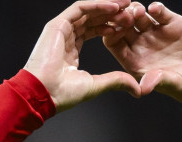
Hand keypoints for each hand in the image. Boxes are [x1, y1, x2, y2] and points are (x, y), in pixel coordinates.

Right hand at [24, 0, 141, 111]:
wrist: (44, 94)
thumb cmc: (62, 94)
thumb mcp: (96, 85)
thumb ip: (116, 81)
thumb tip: (137, 89)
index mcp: (71, 51)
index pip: (94, 31)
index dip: (112, 27)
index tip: (129, 25)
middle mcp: (66, 38)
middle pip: (93, 19)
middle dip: (113, 14)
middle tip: (132, 13)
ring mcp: (61, 30)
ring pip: (88, 11)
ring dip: (108, 7)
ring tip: (126, 6)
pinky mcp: (57, 25)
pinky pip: (79, 8)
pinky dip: (97, 5)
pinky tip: (113, 7)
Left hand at [103, 2, 181, 104]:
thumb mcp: (174, 84)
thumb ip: (158, 80)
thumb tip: (144, 87)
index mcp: (134, 61)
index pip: (113, 42)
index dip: (111, 34)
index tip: (116, 29)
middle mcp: (142, 45)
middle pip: (122, 25)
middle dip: (121, 18)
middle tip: (125, 15)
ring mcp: (156, 33)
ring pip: (138, 15)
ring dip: (135, 10)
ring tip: (139, 12)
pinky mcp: (173, 24)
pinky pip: (160, 12)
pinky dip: (156, 8)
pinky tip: (156, 9)